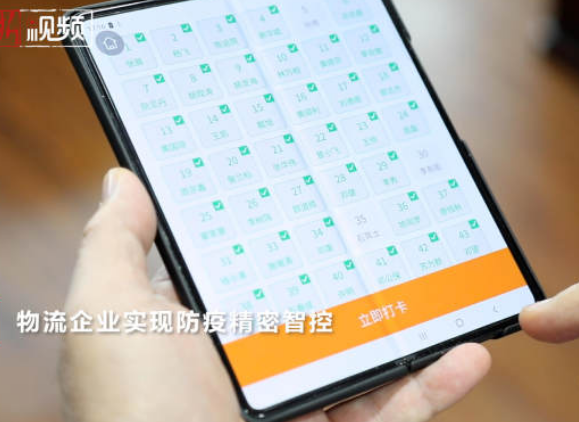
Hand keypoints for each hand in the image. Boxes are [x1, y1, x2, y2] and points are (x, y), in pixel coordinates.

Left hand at [60, 168, 490, 421]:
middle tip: (398, 222)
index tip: (312, 180)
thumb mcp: (109, 317)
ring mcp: (299, 405)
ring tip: (449, 285)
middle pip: (320, 304)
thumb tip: (124, 180)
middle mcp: (252, 364)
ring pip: (367, 356)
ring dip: (413, 324)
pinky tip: (469, 353)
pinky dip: (436, 385)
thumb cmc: (133, 409)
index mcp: (202, 328)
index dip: (277, 223)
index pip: (247, 262)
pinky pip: (397, 412)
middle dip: (358, 267)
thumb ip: (115, 248)